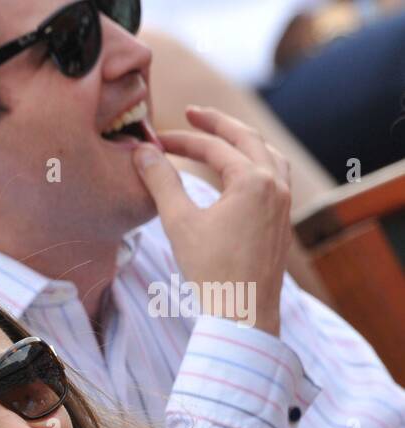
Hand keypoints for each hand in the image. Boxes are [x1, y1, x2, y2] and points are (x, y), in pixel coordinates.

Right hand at [133, 106, 291, 335]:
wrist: (242, 313)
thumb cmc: (211, 271)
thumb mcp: (179, 223)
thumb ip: (162, 182)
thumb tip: (143, 152)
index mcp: (253, 180)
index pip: (214, 147)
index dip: (182, 141)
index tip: (156, 141)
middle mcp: (275, 184)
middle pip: (246, 139)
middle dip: (217, 125)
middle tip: (192, 114)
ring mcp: (283, 202)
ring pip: (267, 155)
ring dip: (242, 141)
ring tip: (222, 137)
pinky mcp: (282, 220)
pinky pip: (275, 176)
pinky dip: (255, 162)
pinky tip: (242, 173)